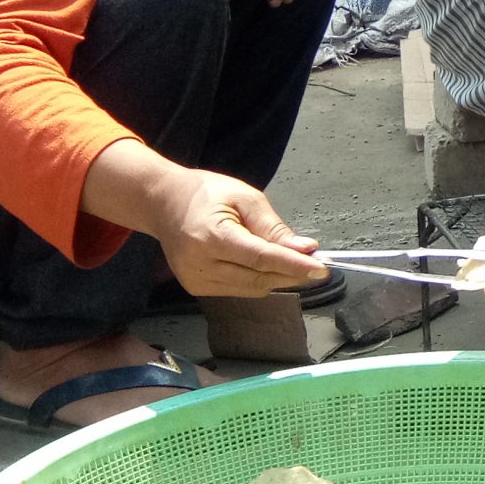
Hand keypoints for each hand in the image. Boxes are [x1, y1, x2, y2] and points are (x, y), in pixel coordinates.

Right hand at [146, 164, 325, 297]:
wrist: (163, 203)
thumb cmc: (207, 193)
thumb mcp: (246, 198)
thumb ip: (274, 227)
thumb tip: (305, 249)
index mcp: (212, 236)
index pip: (261, 258)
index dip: (294, 266)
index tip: (321, 269)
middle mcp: (200, 264)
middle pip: (259, 278)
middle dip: (291, 272)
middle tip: (315, 262)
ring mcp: (195, 280)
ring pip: (252, 288)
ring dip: (275, 277)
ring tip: (284, 257)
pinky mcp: (196, 288)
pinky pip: (238, 290)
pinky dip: (256, 279)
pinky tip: (258, 263)